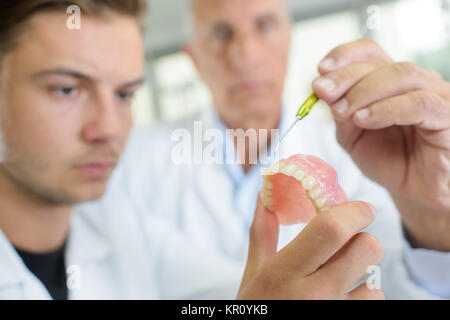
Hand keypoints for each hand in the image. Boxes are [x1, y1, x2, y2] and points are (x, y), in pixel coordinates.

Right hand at [237, 195, 383, 299]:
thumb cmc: (255, 309)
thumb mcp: (253, 274)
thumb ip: (262, 234)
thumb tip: (264, 197)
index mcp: (283, 273)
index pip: (331, 230)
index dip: (353, 212)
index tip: (360, 208)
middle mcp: (314, 295)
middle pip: (367, 248)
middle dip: (362, 238)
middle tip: (348, 241)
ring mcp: (335, 313)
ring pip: (376, 281)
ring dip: (362, 275)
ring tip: (339, 280)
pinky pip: (373, 303)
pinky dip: (363, 298)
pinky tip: (341, 301)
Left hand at [312, 38, 449, 250]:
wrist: (414, 192)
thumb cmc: (387, 160)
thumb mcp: (352, 135)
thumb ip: (340, 111)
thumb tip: (321, 87)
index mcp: (390, 81)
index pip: (371, 51)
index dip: (344, 55)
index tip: (320, 70)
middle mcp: (415, 82)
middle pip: (380, 63)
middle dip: (345, 76)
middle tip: (322, 91)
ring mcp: (436, 95)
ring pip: (401, 76)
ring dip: (364, 91)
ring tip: (342, 112)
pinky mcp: (448, 115)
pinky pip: (420, 103)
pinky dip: (387, 108)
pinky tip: (364, 119)